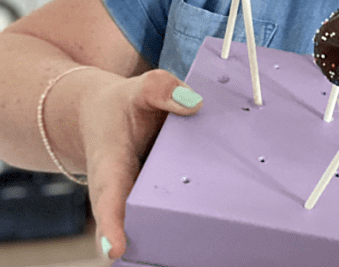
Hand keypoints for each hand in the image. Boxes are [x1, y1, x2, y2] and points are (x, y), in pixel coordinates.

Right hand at [76, 69, 203, 259]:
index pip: (107, 199)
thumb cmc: (123, 108)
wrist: (105, 117)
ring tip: (212, 239)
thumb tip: (194, 103)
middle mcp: (126, 193)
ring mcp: (146, 200)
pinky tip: (233, 215)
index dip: (111, 225)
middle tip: (178, 247)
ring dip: (182, 230)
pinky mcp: (167, 197)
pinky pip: (186, 205)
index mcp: (109, 169)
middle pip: (136, 221)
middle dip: (151, 237)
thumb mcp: (136, 89)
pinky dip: (204, 210)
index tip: (115, 250)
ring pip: (162, 220)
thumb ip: (160, 89)